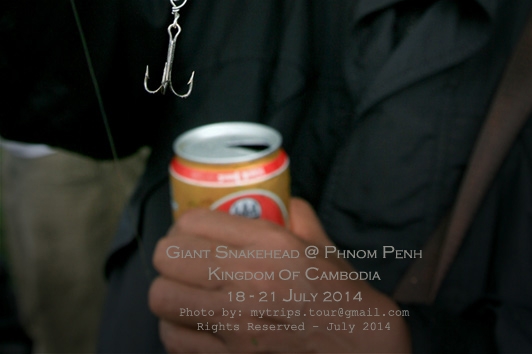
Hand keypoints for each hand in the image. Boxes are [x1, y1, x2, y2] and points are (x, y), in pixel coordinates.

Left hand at [150, 198, 411, 352]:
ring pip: (162, 300)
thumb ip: (297, 215)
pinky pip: (174, 340)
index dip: (182, 226)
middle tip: (180, 263)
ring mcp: (234, 323)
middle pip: (168, 258)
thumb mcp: (321, 246)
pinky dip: (177, 332)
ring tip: (183, 295)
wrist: (361, 349)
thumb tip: (281, 200)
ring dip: (169, 295)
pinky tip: (192, 327)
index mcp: (269, 243)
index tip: (186, 234)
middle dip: (169, 258)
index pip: (192, 223)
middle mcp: (247, 279)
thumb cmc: (341, 298)